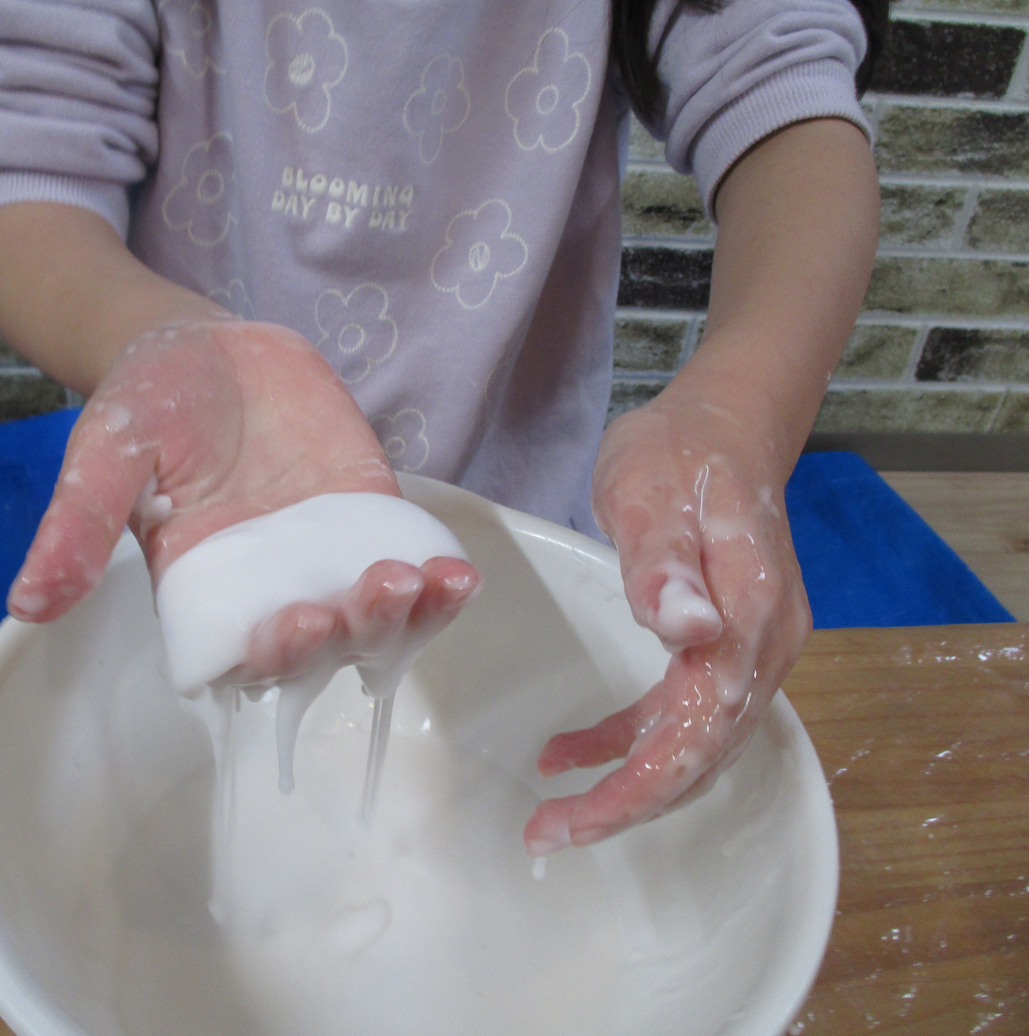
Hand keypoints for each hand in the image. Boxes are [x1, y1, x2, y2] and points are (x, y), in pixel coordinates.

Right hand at [7, 318, 479, 681]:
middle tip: (371, 593)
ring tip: (431, 585)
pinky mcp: (368, 519)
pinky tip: (458, 573)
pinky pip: (407, 563)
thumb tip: (25, 605)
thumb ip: (76, 528)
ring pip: (375, 617)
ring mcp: (326, 558)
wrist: (203, 346)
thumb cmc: (143, 404)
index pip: (243, 655)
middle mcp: (271, 590)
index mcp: (205, 595)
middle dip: (352, 631)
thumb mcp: (102, 457)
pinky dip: (435, 579)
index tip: (297, 623)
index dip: (275, 655)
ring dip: (407, 615)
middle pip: (323, 645)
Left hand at [524, 395, 810, 850]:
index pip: (698, 731)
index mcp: (748, 616)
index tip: (570, 822)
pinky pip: (676, 715)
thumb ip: (663, 564)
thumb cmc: (680, 451)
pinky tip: (569, 750)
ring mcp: (747, 651)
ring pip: (689, 745)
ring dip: (625, 784)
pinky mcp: (721, 647)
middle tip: (547, 836)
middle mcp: (762, 647)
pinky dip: (625, 741)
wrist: (723, 423)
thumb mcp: (651, 492)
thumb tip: (687, 629)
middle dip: (624, 805)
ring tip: (554, 811)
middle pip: (698, 755)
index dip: (635, 788)